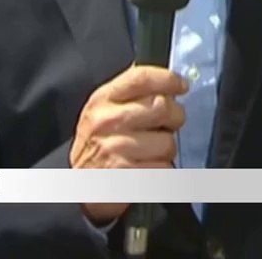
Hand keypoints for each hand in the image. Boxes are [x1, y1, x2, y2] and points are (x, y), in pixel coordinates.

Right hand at [70, 65, 188, 223]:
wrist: (80, 185)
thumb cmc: (97, 145)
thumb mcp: (104, 111)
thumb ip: (131, 94)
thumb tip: (166, 81)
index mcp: (102, 100)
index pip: (141, 78)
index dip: (168, 79)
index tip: (181, 86)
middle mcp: (107, 121)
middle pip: (162, 106)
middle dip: (174, 117)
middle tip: (167, 125)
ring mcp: (116, 148)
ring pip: (167, 141)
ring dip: (166, 149)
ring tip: (150, 152)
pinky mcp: (127, 175)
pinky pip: (165, 168)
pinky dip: (162, 171)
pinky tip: (147, 169)